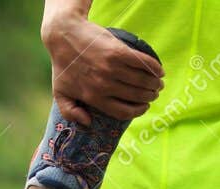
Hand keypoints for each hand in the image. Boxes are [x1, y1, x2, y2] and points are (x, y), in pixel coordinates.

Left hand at [41, 14, 163, 125]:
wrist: (62, 35)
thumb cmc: (62, 65)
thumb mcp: (59, 93)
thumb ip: (70, 111)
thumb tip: (88, 123)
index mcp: (93, 97)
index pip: (122, 111)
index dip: (137, 111)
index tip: (144, 107)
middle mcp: (104, 85)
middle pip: (135, 96)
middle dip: (149, 96)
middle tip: (154, 93)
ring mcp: (111, 67)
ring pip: (141, 80)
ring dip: (153, 83)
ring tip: (158, 83)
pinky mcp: (117, 51)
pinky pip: (141, 63)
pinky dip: (153, 67)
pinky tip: (159, 70)